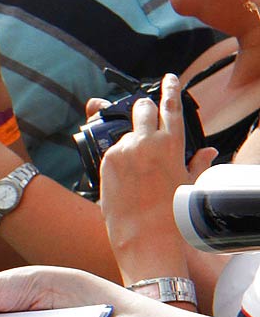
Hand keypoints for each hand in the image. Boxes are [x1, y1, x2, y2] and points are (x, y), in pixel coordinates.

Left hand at [99, 74, 211, 267]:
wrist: (145, 238)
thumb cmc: (173, 215)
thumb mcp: (190, 185)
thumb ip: (198, 163)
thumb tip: (209, 151)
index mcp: (171, 144)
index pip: (171, 107)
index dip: (170, 89)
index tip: (168, 78)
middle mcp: (145, 142)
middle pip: (142, 110)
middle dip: (144, 108)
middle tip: (145, 112)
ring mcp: (122, 151)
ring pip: (125, 134)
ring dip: (131, 141)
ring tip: (137, 168)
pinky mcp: (105, 162)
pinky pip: (112, 151)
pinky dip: (118, 157)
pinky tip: (125, 176)